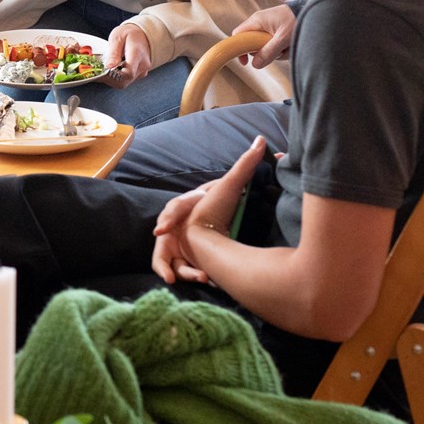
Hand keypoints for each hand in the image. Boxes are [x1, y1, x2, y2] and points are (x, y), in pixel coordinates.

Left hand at [105, 24, 151, 84]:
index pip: (128, 73)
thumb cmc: (130, 34)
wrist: (142, 34)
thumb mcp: (118, 37)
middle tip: (97, 72)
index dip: (113, 75)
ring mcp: (142, 71)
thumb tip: (109, 66)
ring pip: (125, 82)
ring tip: (102, 70)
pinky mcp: (139, 73)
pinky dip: (116, 77)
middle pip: (125, 80)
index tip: (101, 72)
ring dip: (111, 79)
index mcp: (138, 54)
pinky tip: (109, 71)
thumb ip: (113, 52)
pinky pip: (126, 80)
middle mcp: (142, 65)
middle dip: (109, 79)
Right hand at [151, 135, 267, 283]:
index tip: (162, 229)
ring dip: (182, 270)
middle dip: (164, 255)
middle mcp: (172, 225)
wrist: (207, 227)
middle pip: (163, 241)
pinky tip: (205, 282)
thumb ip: (245, 163)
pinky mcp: (175, 259)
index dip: (168, 218)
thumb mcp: (232, 185)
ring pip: (166, 259)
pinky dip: (184, 276)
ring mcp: (171, 243)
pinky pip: (174, 270)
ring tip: (202, 278)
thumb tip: (262, 141)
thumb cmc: (217, 205)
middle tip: (170, 266)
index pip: (174, 209)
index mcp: (184, 205)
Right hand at [151, 186, 209, 283]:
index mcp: (165, 243)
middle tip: (204, 277)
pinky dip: (211, 273)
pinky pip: (205, 269)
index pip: (159, 263)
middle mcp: (176, 253)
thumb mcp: (178, 206)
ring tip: (212, 276)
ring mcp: (190, 258)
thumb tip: (157, 232)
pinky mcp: (204, 260)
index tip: (170, 279)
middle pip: (178, 271)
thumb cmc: (191, 203)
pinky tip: (218, 276)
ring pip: (192, 273)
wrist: (212, 203)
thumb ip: (169, 216)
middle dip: (189, 276)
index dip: (163, 272)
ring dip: (200, 276)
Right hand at [235, 4, 296, 66]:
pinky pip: (274, 44)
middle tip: (277, 52)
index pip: (238, 35)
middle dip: (265, 52)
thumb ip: (269, 52)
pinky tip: (290, 45)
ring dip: (276, 51)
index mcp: (257, 20)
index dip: (238, 49)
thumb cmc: (296, 20)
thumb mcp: (283, 39)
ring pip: (265, 46)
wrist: (312, 10)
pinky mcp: (277, 30)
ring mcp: (268, 26)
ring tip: (288, 47)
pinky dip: (282, 48)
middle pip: (253, 44)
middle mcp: (260, 22)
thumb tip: (255, 65)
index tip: (245, 62)